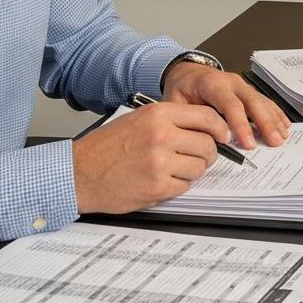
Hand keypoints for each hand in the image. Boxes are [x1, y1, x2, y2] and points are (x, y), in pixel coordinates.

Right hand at [71, 102, 226, 213]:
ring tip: (170, 169)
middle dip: (206, 154)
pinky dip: (176, 186)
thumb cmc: (105, 148)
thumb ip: (171, 122)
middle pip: (208, 146)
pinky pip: (184, 187)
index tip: (223, 136)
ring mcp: (160, 162)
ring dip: (190, 171)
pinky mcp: (157, 186)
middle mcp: (161, 135)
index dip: (220, 129)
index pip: (207, 117)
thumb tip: (206, 129)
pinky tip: (158, 181)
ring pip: (199, 168)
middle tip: (195, 157)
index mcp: (158, 115)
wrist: (78, 173)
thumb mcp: (138, 120)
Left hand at [162, 62, 289, 148]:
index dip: (241, 125)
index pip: (231, 105)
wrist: (186, 73)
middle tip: (274, 141)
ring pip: (262, 101)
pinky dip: (275, 114)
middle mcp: (231, 82)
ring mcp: (242, 85)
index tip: (248, 144)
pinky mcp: (248, 91)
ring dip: (273, 120)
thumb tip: (207, 141)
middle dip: (265, 123)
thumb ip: (190, 121)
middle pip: (253, 101)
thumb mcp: (176, 104)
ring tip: (282, 137)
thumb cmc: (181, 89)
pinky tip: (285, 125)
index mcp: (211, 84)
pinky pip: (265, 101)